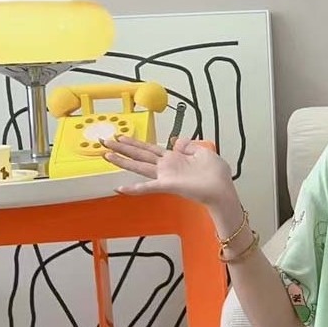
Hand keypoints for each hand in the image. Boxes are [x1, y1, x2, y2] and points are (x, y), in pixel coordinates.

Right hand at [102, 135, 234, 207]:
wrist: (222, 190)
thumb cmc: (216, 175)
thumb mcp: (203, 152)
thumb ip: (188, 146)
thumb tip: (175, 140)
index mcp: (174, 157)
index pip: (150, 148)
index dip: (135, 142)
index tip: (121, 136)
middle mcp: (166, 166)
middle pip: (139, 154)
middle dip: (122, 148)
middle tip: (105, 141)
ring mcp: (165, 176)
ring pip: (139, 166)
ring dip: (122, 161)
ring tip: (106, 155)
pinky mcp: (167, 185)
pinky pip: (148, 187)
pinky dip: (134, 188)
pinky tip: (120, 188)